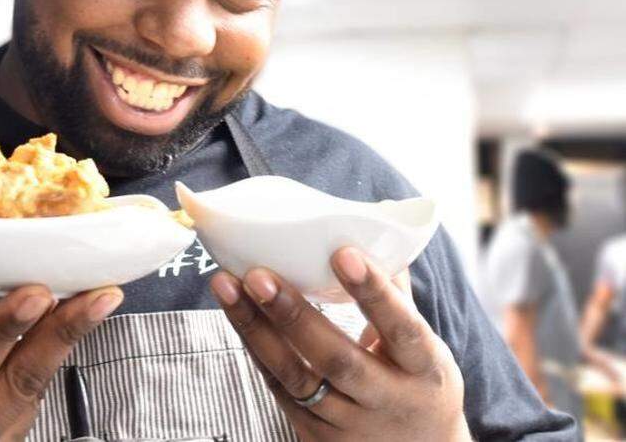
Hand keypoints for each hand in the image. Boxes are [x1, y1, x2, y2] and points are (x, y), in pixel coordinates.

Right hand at [0, 264, 122, 440]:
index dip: (2, 331)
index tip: (35, 294)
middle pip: (23, 382)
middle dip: (64, 334)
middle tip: (99, 295)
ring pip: (35, 394)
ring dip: (64, 348)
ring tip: (93, 303)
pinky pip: (31, 411)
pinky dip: (47, 371)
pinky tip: (64, 338)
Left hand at [210, 248, 470, 440]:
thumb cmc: (417, 382)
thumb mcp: (424, 346)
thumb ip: (397, 293)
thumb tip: (378, 229)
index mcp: (424, 368)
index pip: (401, 328)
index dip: (374, 293)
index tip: (342, 253)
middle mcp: (386, 399)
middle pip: (337, 359)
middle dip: (293, 316)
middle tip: (257, 274)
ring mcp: (348, 423)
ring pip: (295, 377)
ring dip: (256, 329)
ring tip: (226, 285)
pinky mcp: (316, 435)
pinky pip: (278, 388)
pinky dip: (255, 348)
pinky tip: (234, 313)